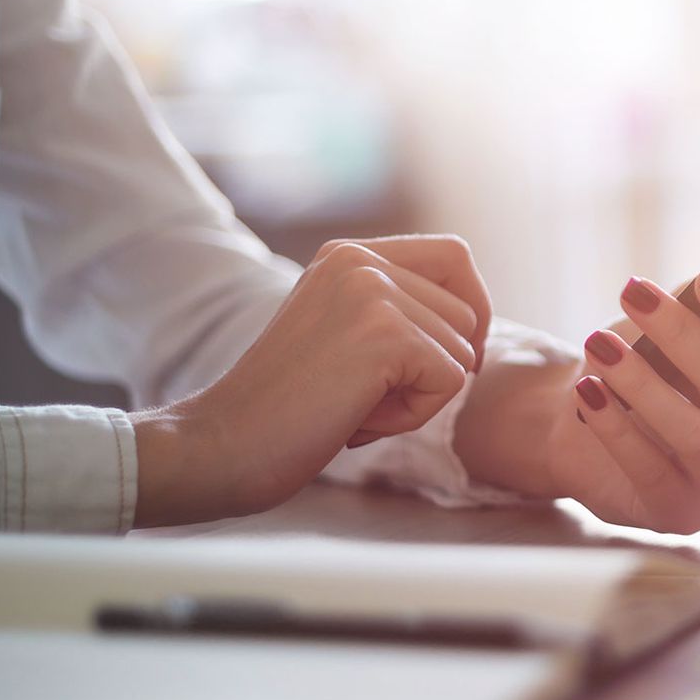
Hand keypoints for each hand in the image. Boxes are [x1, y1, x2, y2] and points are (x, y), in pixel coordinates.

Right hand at [131, 235, 491, 525]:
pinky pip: (451, 380)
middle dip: (437, 367)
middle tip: (368, 396)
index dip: (472, 308)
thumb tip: (475, 318)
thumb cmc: (286, 406)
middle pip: (468, 311)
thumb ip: (395, 311)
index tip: (449, 357)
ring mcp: (372, 293)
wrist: (224, 444)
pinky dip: (413, 415)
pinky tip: (356, 420)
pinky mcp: (384, 334)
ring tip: (353, 406)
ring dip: (420, 395)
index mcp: (349, 255)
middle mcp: (360, 261)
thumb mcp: (342, 332)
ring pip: (463, 351)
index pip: (455, 257)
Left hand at [452, 230, 699, 532]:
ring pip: (694, 431)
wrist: (585, 423)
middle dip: (681, 335)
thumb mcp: (689, 320)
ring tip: (598, 345)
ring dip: (642, 384)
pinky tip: (588, 392)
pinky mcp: (681, 512)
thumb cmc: (648, 368)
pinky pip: (651, 471)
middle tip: (632, 292)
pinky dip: (617, 429)